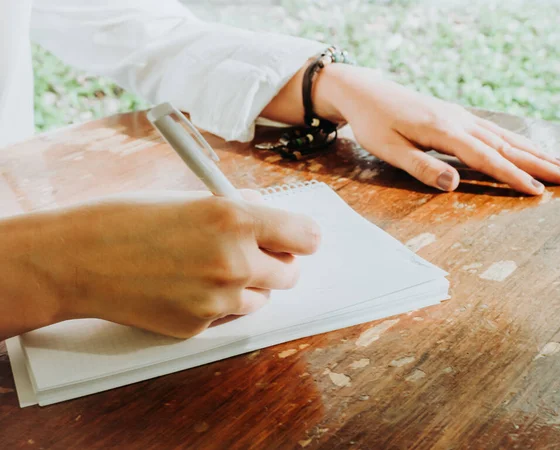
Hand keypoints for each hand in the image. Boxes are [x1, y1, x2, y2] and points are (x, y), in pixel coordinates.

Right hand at [0, 191, 319, 338]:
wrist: (77, 258)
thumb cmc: (127, 219)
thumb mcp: (191, 199)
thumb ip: (237, 211)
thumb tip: (267, 216)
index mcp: (236, 219)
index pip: (305, 236)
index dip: (302, 237)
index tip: (297, 239)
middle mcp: (235, 261)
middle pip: (291, 273)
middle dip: (276, 263)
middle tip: (253, 254)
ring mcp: (218, 299)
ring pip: (262, 299)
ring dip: (248, 286)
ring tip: (210, 269)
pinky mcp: (198, 326)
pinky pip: (227, 316)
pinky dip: (217, 305)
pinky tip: (184, 288)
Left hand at [315, 65, 559, 194]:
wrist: (364, 92)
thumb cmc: (372, 124)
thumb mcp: (389, 150)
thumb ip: (421, 167)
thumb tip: (454, 185)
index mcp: (443, 131)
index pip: (485, 158)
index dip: (511, 176)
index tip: (537, 192)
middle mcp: (458, 121)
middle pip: (505, 144)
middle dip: (537, 163)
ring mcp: (458, 116)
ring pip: (503, 136)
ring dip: (532, 151)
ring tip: (559, 163)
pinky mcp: (454, 115)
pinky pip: (492, 130)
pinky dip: (514, 140)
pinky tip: (525, 147)